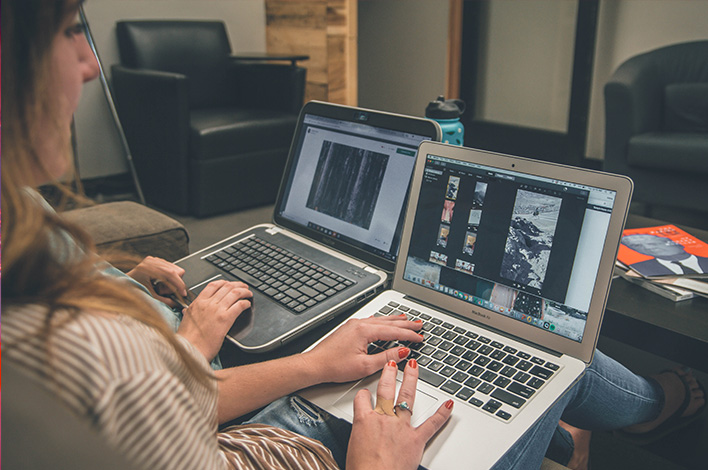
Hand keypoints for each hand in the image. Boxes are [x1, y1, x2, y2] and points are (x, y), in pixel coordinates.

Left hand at [126, 256, 186, 307]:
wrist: (122, 285)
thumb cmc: (132, 290)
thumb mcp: (150, 297)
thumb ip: (165, 301)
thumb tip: (177, 304)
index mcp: (149, 268)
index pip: (172, 274)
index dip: (180, 285)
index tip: (183, 293)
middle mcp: (152, 261)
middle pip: (176, 270)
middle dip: (174, 283)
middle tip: (164, 291)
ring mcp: (153, 260)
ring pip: (175, 269)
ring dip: (171, 280)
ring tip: (160, 287)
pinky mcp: (155, 260)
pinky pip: (170, 267)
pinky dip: (168, 276)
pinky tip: (159, 282)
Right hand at [177, 280, 252, 360]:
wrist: (190, 350)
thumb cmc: (187, 339)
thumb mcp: (185, 320)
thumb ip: (188, 312)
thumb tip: (186, 310)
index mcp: (198, 303)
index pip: (213, 285)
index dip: (224, 282)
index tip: (229, 284)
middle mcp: (208, 304)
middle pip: (227, 287)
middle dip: (238, 285)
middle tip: (243, 287)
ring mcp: (217, 310)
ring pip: (235, 294)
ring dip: (244, 292)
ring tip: (248, 294)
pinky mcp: (225, 319)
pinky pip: (239, 305)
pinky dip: (245, 303)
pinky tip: (247, 305)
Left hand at [303, 314, 424, 383]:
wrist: (315, 365)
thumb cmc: (335, 366)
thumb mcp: (365, 366)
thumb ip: (386, 358)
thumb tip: (402, 352)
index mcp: (364, 331)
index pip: (393, 331)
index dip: (409, 335)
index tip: (420, 337)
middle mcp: (359, 324)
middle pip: (388, 322)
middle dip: (405, 324)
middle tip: (419, 325)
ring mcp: (353, 325)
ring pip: (379, 320)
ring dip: (394, 321)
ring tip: (406, 320)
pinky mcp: (349, 329)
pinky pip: (370, 322)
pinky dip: (382, 322)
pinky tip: (383, 321)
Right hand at [346, 359, 452, 469]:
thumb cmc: (362, 469)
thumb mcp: (353, 447)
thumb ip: (360, 437)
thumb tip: (362, 441)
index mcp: (364, 421)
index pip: (361, 398)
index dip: (363, 394)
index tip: (365, 393)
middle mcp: (383, 419)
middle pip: (385, 390)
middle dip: (389, 374)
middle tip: (391, 364)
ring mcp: (401, 427)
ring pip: (407, 397)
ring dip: (411, 380)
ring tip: (414, 368)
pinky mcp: (416, 439)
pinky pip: (431, 424)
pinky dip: (442, 414)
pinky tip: (448, 404)